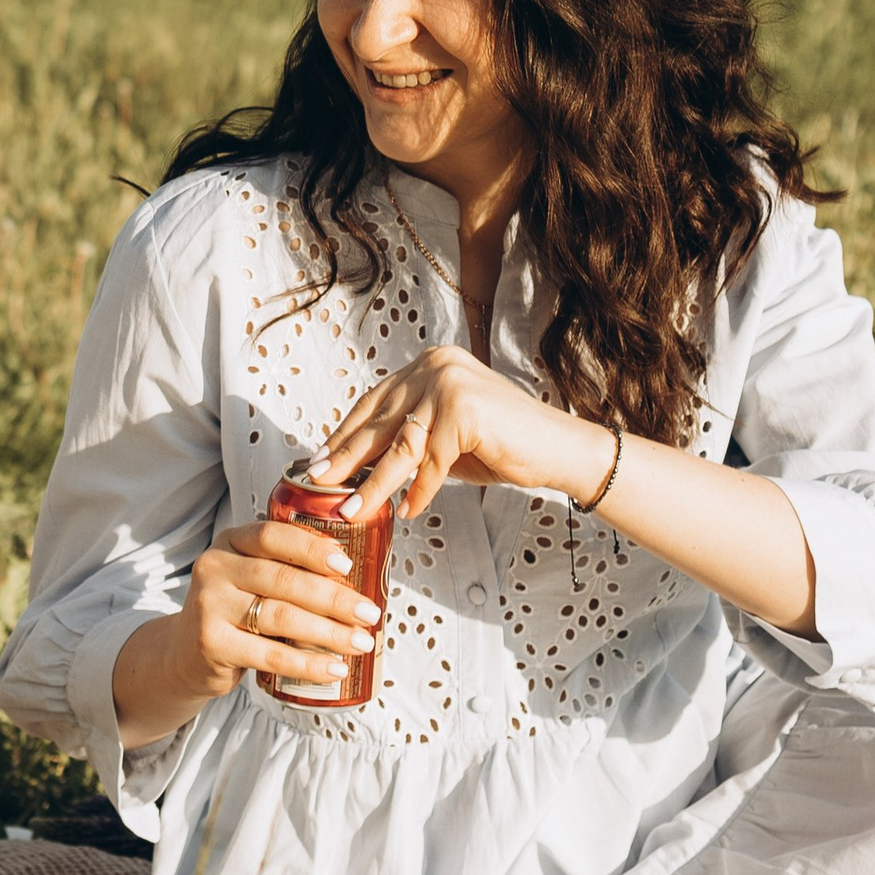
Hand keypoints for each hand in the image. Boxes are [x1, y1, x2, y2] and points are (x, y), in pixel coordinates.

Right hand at [110, 514, 382, 746]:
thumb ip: (287, 568)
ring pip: (281, 618)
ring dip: (329, 633)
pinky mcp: (211, 644)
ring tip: (361, 642)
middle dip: (334, 598)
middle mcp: (215, 568)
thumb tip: (355, 575)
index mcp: (230, 542)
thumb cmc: (236, 611)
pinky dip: (307, 664)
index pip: (273, 536)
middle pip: (284, 580)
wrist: (184, 654)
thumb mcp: (251, 578)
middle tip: (369, 613)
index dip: (312, 549)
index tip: (348, 564)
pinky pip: (269, 656)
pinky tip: (334, 669)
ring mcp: (209, 606)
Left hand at [312, 344, 608, 520]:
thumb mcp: (445, 438)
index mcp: (429, 364)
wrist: (559, 448)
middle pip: (381, 421)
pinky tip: (406, 510)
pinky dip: (419, 491)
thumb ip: (409, 440)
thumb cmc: (504, 444)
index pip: (375, 401)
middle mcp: (436, 366)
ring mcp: (450, 384)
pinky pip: (431, 463)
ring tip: (351, 508)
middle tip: (315, 481)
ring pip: (401, 446)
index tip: (319, 459)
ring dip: (372, 483)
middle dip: (345, 457)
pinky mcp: (464, 410)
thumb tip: (358, 465)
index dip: (344, 433)